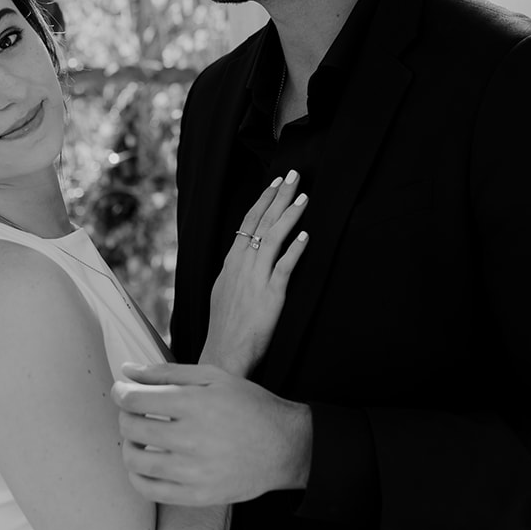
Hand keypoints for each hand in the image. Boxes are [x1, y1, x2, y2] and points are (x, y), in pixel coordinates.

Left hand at [113, 363, 311, 504]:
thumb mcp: (213, 377)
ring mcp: (194, 472)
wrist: (284, 446)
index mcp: (195, 404)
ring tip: (138, 438)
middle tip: (133, 412)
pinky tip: (145, 464)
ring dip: (128, 446)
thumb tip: (127, 370)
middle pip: (131, 428)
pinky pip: (150, 490)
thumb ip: (166, 372)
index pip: (135, 400)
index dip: (121, 393)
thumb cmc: (248, 406)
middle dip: (124, 416)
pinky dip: (138, 476)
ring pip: (135, 462)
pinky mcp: (197, 495)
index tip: (123, 392)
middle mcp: (192, 439)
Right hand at [201, 171, 309, 373]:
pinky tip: (306, 236)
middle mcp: (242, 265)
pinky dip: (295, 249)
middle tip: (293, 175)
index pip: (247, 223)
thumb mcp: (224, 292)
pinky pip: (284, 267)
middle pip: (261, 223)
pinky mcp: (271, 295)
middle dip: (278, 197)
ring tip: (303, 196)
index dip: (263, 202)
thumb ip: (236, 272)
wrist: (224, 354)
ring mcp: (256, 278)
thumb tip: (243, 257)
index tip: (274, 184)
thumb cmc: (226, 327)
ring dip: (289, 215)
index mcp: (231, 263)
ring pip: (273, 238)